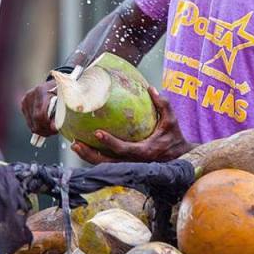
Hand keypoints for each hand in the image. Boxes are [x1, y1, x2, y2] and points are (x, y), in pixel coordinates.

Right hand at [21, 81, 57, 136]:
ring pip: (32, 124)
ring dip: (42, 130)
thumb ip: (62, 110)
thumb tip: (56, 126)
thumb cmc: (62, 90)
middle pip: (35, 121)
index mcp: (41, 91)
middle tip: (54, 131)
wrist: (53, 83)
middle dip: (46, 129)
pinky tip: (45, 125)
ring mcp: (25, 100)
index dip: (48, 125)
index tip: (56, 129)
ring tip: (51, 129)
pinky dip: (38, 126)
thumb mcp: (65, 97)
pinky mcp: (23, 105)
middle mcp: (31, 95)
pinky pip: (29, 122)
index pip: (40, 114)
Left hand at [71, 86, 193, 163]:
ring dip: (88, 157)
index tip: (97, 132)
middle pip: (107, 162)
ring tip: (74, 145)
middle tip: (75, 142)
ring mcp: (129, 166)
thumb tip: (150, 88)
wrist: (179, 158)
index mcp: (144, 152)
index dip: (110, 142)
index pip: (124, 149)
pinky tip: (83, 147)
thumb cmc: (174, 138)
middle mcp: (134, 162)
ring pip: (104, 165)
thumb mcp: (171, 120)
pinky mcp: (125, 165)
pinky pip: (107, 163)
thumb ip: (162, 104)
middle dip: (90, 154)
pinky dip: (94, 157)